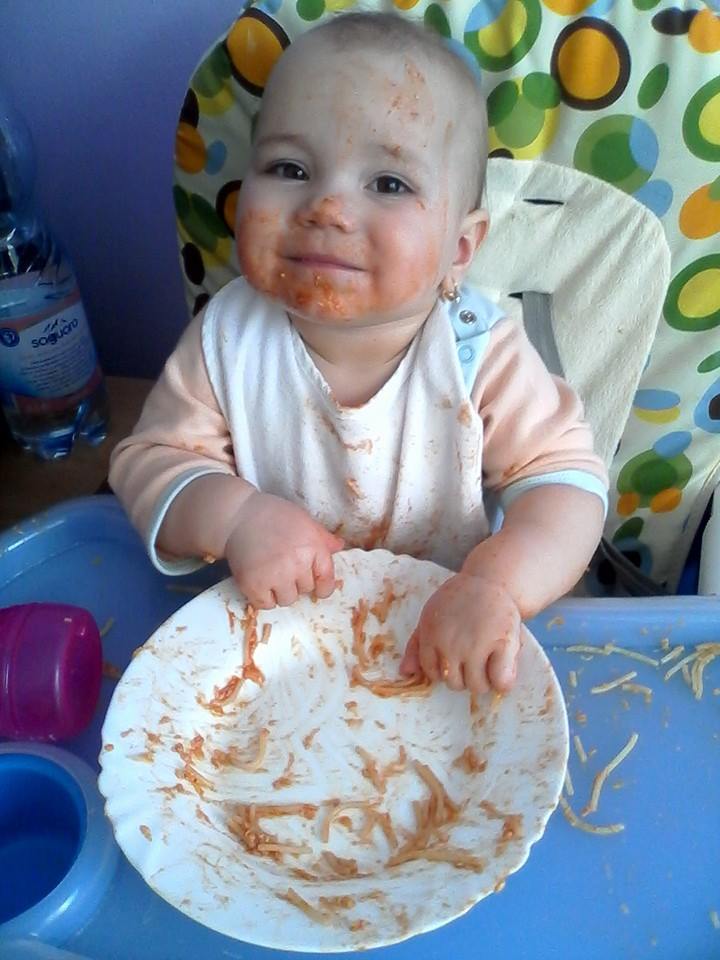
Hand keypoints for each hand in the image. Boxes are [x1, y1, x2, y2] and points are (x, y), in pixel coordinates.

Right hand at [223, 492, 343, 608]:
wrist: (237, 514)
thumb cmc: (273, 514)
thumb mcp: (304, 521)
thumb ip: (322, 537)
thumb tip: (340, 547)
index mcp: (313, 548)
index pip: (326, 583)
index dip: (321, 585)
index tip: (315, 583)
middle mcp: (297, 564)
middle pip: (305, 590)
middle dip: (297, 581)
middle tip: (283, 565)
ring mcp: (274, 575)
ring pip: (287, 600)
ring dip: (280, 591)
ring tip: (271, 573)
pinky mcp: (253, 584)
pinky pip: (266, 604)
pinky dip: (263, 597)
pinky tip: (259, 580)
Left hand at [399, 572, 521, 693]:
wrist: (490, 581)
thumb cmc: (459, 600)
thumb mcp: (430, 617)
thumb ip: (416, 646)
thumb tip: (405, 672)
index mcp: (431, 637)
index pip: (433, 674)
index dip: (446, 671)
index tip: (456, 661)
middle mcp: (451, 644)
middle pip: (455, 684)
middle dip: (465, 676)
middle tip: (475, 659)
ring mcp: (477, 646)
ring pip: (477, 686)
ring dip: (485, 681)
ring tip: (489, 662)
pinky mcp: (503, 644)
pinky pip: (502, 682)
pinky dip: (504, 683)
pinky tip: (504, 670)